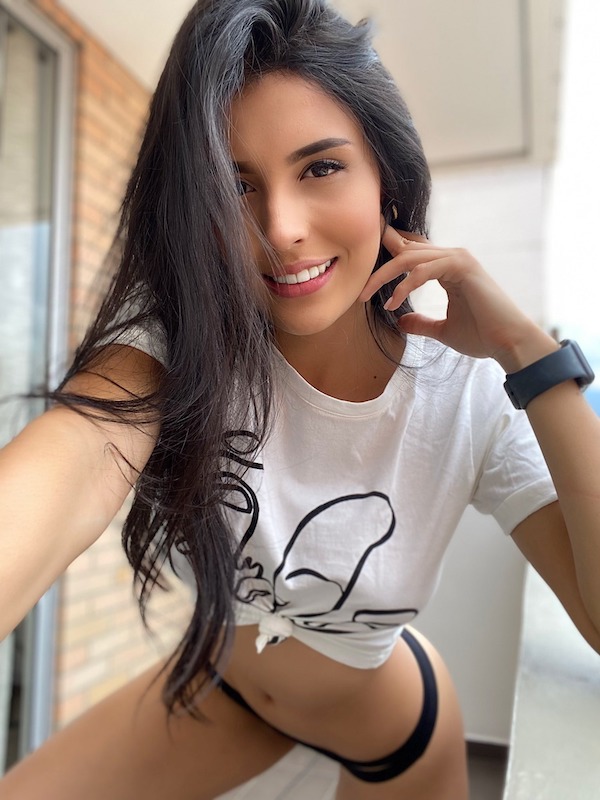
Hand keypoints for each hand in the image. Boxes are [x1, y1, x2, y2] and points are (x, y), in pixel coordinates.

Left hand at [360, 225, 555, 370]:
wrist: (508, 343)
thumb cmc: (482, 336)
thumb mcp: (442, 330)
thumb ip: (422, 323)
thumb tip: (400, 321)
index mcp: (448, 267)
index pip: (412, 252)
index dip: (388, 259)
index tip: (364, 278)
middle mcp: (452, 257)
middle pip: (406, 250)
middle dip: (379, 268)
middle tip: (358, 289)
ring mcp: (458, 258)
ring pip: (410, 257)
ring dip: (384, 276)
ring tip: (366, 295)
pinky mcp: (462, 266)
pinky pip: (424, 270)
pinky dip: (405, 285)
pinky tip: (392, 302)